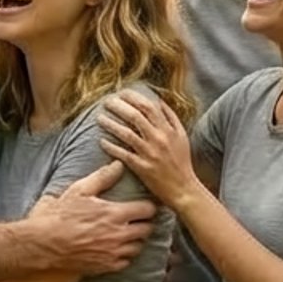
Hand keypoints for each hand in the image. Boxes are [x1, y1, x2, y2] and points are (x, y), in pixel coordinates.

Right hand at [27, 159, 156, 275]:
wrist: (44, 243)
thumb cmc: (60, 215)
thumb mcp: (79, 190)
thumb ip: (102, 177)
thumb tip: (119, 165)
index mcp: (115, 213)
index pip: (147, 210)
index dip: (148, 206)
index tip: (143, 205)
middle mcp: (119, 235)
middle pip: (147, 229)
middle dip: (144, 222)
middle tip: (136, 218)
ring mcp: (113, 252)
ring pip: (139, 247)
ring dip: (136, 239)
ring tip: (127, 233)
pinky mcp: (106, 266)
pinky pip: (126, 262)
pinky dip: (125, 255)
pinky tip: (116, 248)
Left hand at [97, 90, 200, 207]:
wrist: (183, 188)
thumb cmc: (182, 162)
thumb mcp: (182, 137)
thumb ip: (171, 118)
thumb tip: (159, 101)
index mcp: (168, 130)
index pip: (149, 107)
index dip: (133, 97)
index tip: (122, 93)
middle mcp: (159, 139)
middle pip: (135, 117)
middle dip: (119, 106)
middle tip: (106, 101)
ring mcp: (149, 153)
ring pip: (126, 134)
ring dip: (111, 124)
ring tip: (99, 118)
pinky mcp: (142, 167)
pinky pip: (123, 154)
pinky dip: (111, 146)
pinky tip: (102, 140)